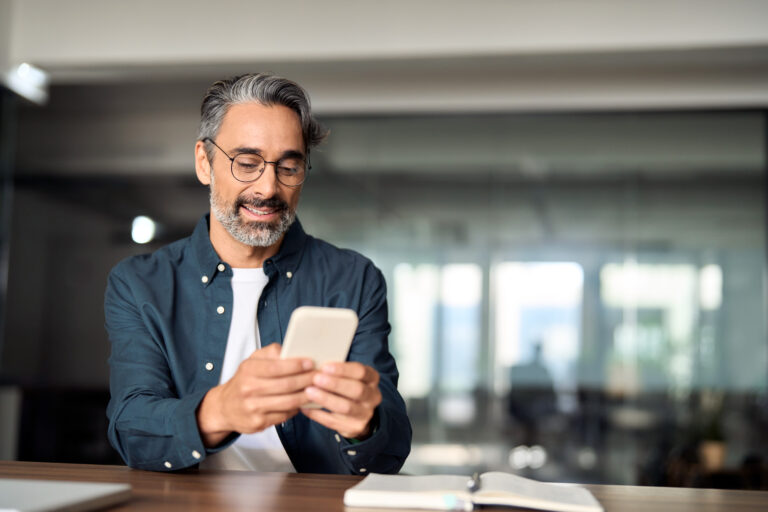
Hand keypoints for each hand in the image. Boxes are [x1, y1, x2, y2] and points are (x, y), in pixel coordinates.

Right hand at [196, 343, 314, 446]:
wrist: (224, 407)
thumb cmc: (244, 380)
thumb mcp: (252, 361)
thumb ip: (271, 353)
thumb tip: (291, 351)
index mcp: (248, 370)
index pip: (276, 367)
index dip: (296, 365)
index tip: (311, 362)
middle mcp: (249, 389)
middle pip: (286, 385)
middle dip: (307, 380)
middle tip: (321, 376)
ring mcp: (253, 408)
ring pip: (288, 402)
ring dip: (306, 395)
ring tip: (319, 389)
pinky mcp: (258, 423)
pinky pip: (284, 415)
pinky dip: (297, 408)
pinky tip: (305, 402)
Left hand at [301, 362, 381, 439]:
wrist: (358, 414)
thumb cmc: (348, 388)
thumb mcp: (350, 377)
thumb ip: (338, 372)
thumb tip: (315, 366)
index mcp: (372, 379)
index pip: (361, 372)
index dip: (343, 369)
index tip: (325, 366)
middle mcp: (372, 396)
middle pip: (356, 390)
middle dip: (335, 384)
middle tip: (316, 378)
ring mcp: (365, 414)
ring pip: (346, 407)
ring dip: (326, 399)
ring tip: (309, 392)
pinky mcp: (354, 427)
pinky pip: (334, 421)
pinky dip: (318, 414)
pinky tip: (306, 407)